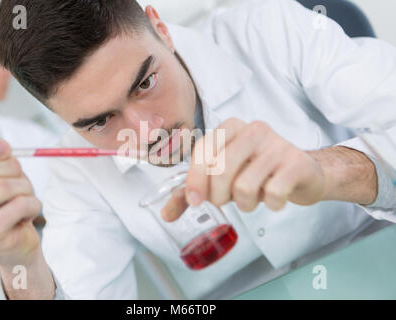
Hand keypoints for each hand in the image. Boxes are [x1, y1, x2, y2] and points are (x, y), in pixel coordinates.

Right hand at [0, 123, 40, 267]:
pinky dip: (32, 204)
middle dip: (10, 167)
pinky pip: (16, 206)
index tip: (6, 148)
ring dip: (25, 186)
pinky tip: (29, 211)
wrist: (15, 243)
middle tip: (20, 175)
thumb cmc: (5, 201)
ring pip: (1, 188)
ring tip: (26, 195)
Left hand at [162, 119, 327, 220]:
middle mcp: (254, 130)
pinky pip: (272, 193)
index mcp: (232, 127)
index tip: (195, 200)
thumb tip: (166, 214)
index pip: (203, 149)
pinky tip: (275, 198)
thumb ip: (195, 191)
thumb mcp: (225, 175)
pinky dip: (270, 204)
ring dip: (245, 204)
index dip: (195, 178)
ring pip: (244, 186)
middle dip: (219, 195)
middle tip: (227, 200)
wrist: (304, 173)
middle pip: (221, 170)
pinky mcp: (296, 163)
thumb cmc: (259, 172)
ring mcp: (277, 145)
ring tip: (251, 199)